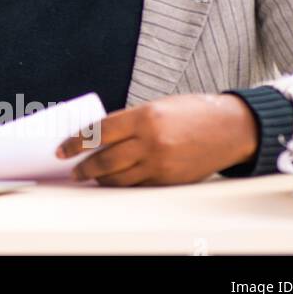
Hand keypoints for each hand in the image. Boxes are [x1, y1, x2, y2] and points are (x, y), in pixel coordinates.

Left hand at [54, 94, 259, 185]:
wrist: (231, 128)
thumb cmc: (192, 112)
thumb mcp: (156, 107)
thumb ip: (130, 123)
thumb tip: (100, 138)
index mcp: (144, 116)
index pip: (99, 131)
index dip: (76, 143)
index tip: (62, 150)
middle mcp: (151, 141)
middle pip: (105, 159)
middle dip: (84, 168)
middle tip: (72, 170)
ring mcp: (161, 163)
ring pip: (119, 178)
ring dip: (100, 180)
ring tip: (89, 178)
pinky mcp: (170, 180)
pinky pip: (138, 186)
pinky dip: (122, 185)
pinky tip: (113, 183)